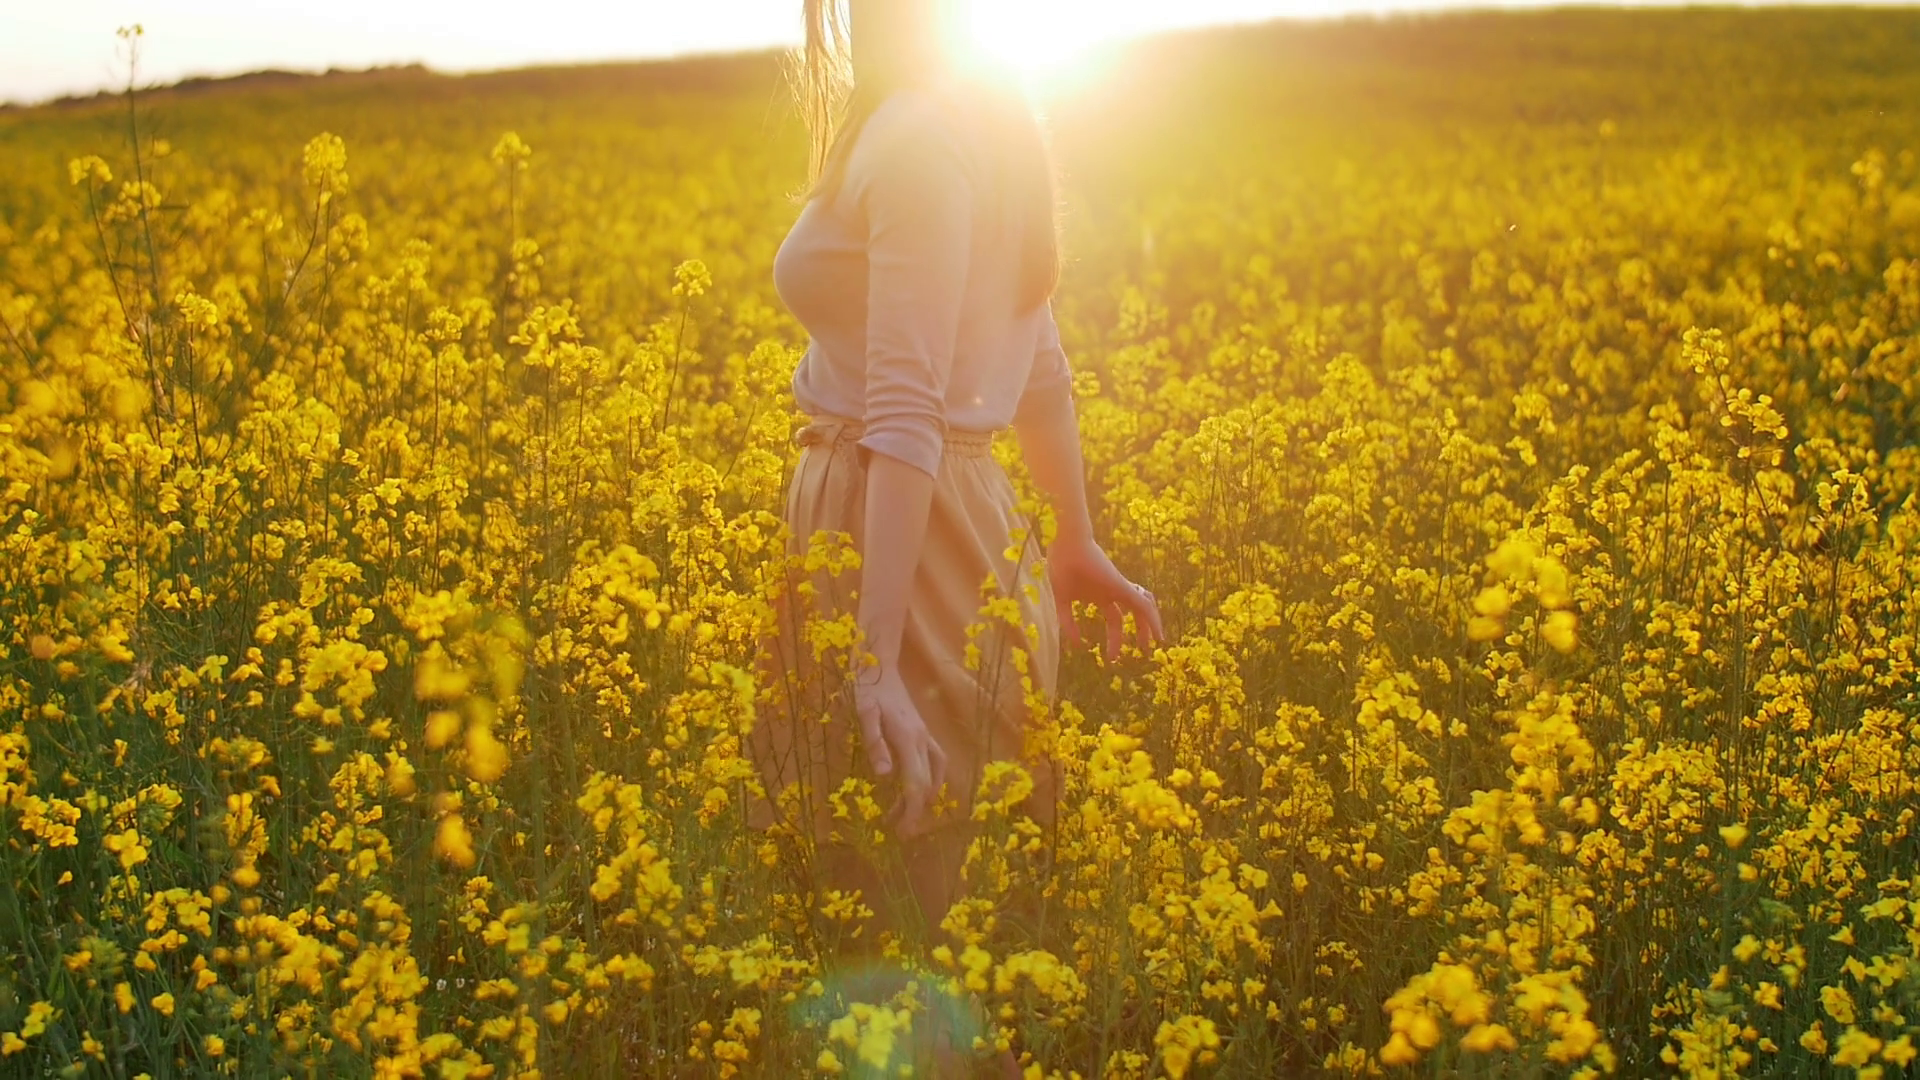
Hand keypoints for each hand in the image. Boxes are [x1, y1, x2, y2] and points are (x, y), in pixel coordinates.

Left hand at [853, 661, 949, 838]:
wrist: (879, 665)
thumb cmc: (867, 689)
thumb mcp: (864, 714)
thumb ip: (875, 743)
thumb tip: (883, 776)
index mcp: (908, 739)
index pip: (915, 784)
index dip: (911, 811)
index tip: (902, 831)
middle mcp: (922, 740)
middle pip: (926, 785)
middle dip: (915, 811)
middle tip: (899, 831)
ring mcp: (925, 736)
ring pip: (934, 775)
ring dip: (921, 797)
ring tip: (901, 813)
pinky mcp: (923, 733)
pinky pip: (935, 762)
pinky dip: (930, 781)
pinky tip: (916, 787)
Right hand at [1046, 534, 1165, 662]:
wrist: (1065, 543)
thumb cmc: (1061, 565)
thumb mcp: (1062, 600)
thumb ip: (1068, 622)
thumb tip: (1077, 645)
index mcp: (1100, 595)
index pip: (1114, 618)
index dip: (1115, 638)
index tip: (1111, 657)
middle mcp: (1113, 592)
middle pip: (1131, 614)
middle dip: (1138, 632)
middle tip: (1142, 650)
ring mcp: (1119, 587)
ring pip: (1142, 608)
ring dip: (1150, 626)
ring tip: (1156, 643)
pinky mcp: (1121, 584)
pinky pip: (1143, 604)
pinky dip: (1152, 619)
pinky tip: (1157, 634)